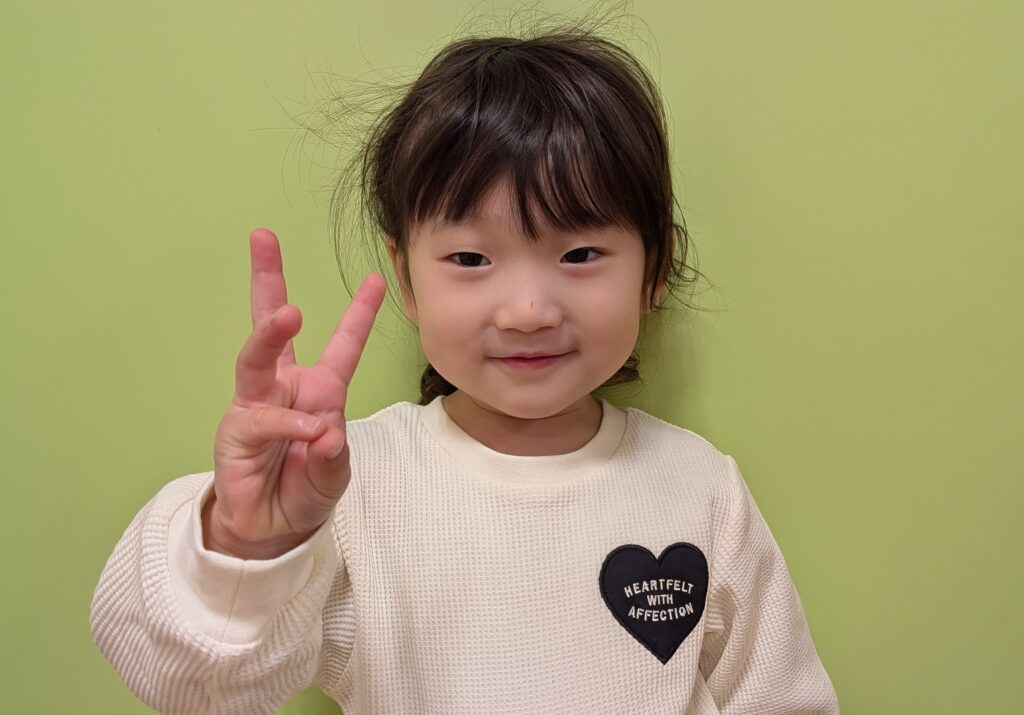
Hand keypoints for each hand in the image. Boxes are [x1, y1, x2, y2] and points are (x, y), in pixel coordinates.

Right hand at [205, 228, 385, 558]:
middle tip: (263, 238)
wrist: (271, 528)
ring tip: (289, 313)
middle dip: (267, 278)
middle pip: (272, 323)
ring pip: (256, 357)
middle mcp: (284, 387)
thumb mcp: (334, 472)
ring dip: (270, 332)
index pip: (341, 344)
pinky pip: (264, 419)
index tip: (375, 278)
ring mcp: (257, 404)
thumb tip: (325, 432)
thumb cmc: (304, 490)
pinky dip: (288, 425)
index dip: (357, 312)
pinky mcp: (237, 431)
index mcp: (318, 390)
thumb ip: (333, 454)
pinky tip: (309, 432)